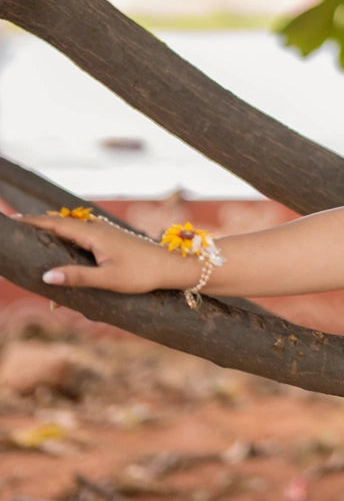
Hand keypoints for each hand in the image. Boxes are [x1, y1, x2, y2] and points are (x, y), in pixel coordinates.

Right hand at [13, 210, 199, 293]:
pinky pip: (81, 242)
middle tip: (17, 232)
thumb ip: (77, 277)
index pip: (56, 224)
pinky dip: (67, 249)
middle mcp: (97, 230)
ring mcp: (104, 234)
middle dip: (38, 229)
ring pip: (70, 235)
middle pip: (60, 226)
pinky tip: (62, 262)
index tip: (13, 221)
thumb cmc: (142, 274)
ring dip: (53, 240)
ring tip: (34, 245)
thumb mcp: (108, 279)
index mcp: (93, 235)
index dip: (34, 222)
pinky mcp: (109, 242)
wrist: (171, 266)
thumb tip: (45, 276)